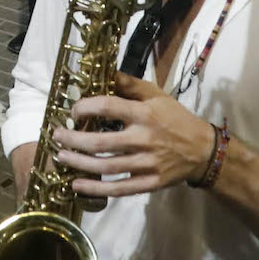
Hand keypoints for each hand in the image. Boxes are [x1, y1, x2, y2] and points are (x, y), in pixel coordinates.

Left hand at [52, 72, 218, 196]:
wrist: (202, 150)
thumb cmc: (175, 118)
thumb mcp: (156, 94)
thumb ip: (129, 84)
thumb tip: (104, 71)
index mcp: (144, 114)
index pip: (108, 107)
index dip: (85, 107)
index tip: (73, 109)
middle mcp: (144, 139)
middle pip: (101, 141)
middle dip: (73, 138)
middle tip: (56, 135)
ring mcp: (146, 164)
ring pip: (106, 166)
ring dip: (79, 162)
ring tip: (61, 155)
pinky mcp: (148, 184)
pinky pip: (118, 188)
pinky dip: (96, 188)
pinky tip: (77, 184)